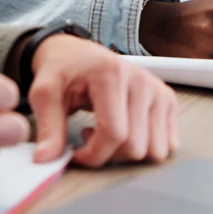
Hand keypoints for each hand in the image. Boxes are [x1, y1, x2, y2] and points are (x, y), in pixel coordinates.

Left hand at [28, 34, 177, 167]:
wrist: (76, 53)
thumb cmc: (62, 71)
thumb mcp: (45, 93)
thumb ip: (48, 127)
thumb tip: (46, 160)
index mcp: (111, 74)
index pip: (114, 133)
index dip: (93, 155)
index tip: (75, 152)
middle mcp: (141, 80)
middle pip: (135, 146)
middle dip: (108, 155)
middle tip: (88, 138)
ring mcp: (157, 90)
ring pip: (154, 149)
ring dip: (127, 153)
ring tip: (106, 133)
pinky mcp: (167, 99)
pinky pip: (168, 143)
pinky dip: (145, 147)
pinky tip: (125, 131)